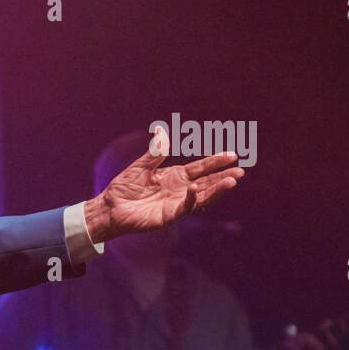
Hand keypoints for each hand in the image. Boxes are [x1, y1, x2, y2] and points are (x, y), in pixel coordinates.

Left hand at [83, 127, 243, 242]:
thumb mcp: (140, 167)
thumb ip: (154, 153)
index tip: (232, 155)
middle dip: (223, 177)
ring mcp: (175, 204)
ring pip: (201, 197)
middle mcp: (179, 190)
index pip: (200, 168)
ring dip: (216, 190)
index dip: (215, 162)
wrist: (108, 208)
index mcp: (175, 177)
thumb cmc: (123, 188)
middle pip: (206, 183)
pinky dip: (191, 199)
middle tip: (240, 171)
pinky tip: (195, 189)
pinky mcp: (168, 217)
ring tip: (232, 181)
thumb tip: (161, 132)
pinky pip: (183, 208)